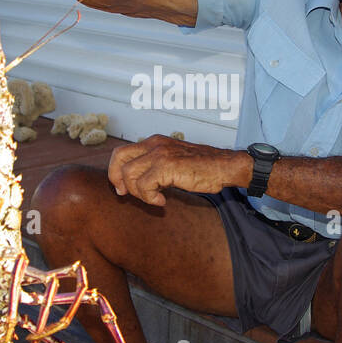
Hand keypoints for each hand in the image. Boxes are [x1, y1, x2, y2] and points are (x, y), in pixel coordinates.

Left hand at [108, 135, 249, 206]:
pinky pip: (144, 185)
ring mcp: (160, 154)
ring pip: (129, 174)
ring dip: (137, 192)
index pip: (121, 152)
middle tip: (125, 194)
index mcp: (154, 142)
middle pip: (118, 158)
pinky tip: (162, 200)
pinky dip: (149, 197)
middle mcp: (154, 144)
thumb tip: (136, 182)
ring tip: (154, 198)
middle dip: (116, 179)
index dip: (116, 171)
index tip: (122, 188)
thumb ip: (155, 166)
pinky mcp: (167, 166)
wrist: (225, 166)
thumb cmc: (203, 167)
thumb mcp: (173, 161)